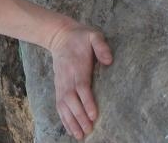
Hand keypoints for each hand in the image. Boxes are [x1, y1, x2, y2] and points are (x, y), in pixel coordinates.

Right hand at [48, 21, 112, 138]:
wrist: (59, 36)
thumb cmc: (80, 38)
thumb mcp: (92, 35)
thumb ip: (100, 46)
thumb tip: (108, 60)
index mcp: (77, 67)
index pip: (81, 87)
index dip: (87, 101)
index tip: (93, 115)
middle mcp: (67, 78)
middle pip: (71, 100)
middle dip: (79, 116)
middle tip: (89, 130)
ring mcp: (61, 83)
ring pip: (63, 105)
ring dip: (71, 121)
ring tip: (79, 135)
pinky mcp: (58, 87)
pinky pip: (59, 105)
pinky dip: (63, 119)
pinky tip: (70, 129)